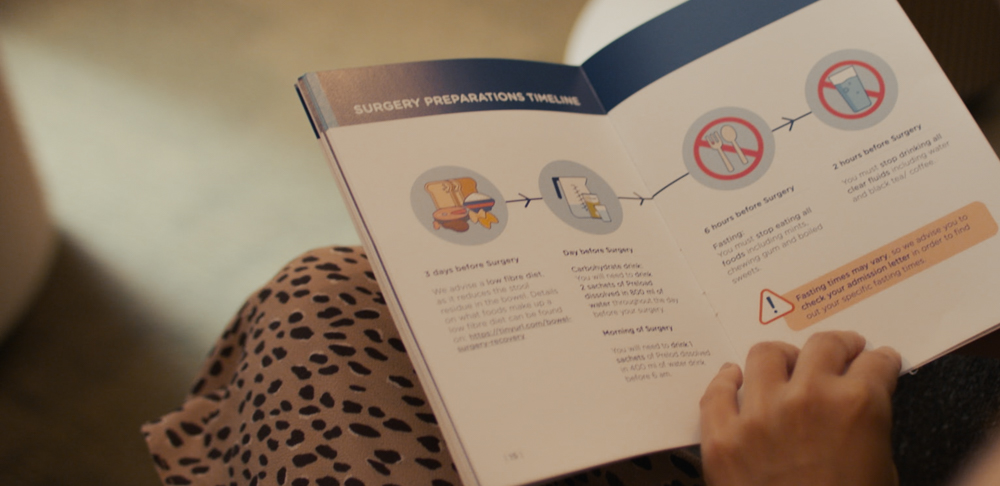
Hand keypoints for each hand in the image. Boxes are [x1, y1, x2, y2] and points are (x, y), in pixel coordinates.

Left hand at [699, 331, 901, 485]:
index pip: (874, 363)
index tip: (877, 360)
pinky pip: (716, 391)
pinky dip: (726, 380)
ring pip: (765, 355)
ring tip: (785, 362)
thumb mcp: (881, 469)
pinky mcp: (721, 437)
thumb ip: (868, 427)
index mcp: (858, 406)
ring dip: (781, 356)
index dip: (879, 360)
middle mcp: (807, 397)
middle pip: (822, 346)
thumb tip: (858, 409)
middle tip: (841, 350)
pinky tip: (733, 378)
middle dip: (838, 345)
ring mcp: (758, 414)